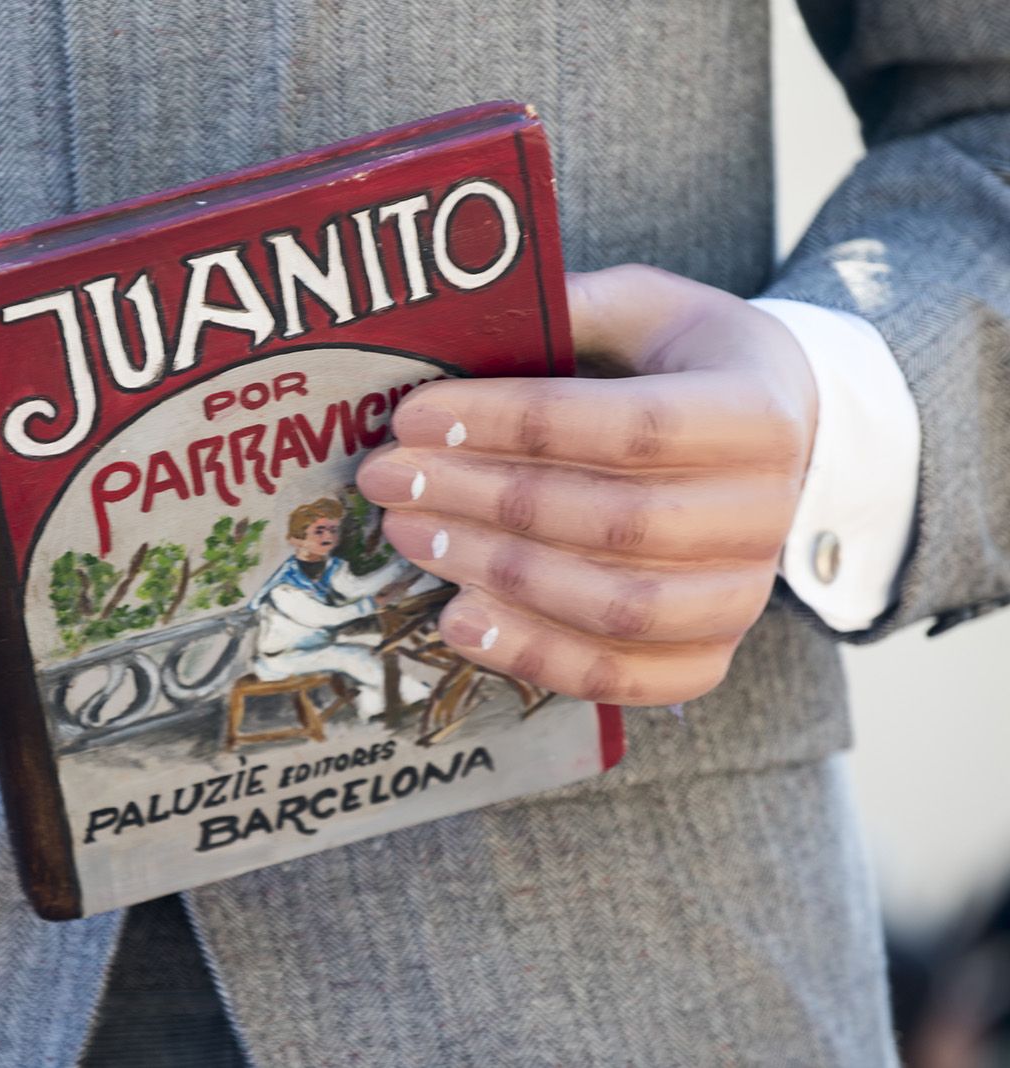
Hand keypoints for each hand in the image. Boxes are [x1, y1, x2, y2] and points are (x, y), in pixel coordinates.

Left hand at [356, 265, 818, 705]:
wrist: (770, 441)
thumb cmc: (682, 366)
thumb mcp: (645, 309)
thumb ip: (571, 308)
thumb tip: (464, 318)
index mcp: (759, 413)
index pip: (633, 428)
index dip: (516, 425)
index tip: (416, 416)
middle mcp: (767, 512)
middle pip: (618, 523)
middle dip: (485, 500)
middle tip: (390, 479)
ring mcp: (744, 595)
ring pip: (620, 608)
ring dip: (498, 575)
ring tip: (409, 535)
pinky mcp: (710, 654)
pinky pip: (622, 676)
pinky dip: (535, 655)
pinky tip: (457, 618)